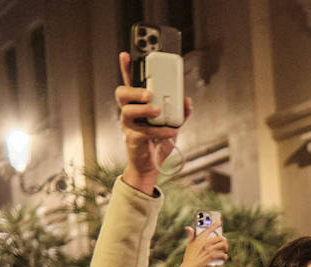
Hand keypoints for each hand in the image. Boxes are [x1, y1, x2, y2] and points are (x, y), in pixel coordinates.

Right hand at [115, 52, 192, 195]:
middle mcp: (130, 111)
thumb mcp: (173, 124)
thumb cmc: (158, 141)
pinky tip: (171, 132)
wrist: (152, 166)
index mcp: (138, 103)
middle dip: (134, 90)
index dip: (127, 68)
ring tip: (158, 111)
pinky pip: (144, 132)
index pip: (130, 82)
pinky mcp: (133, 139)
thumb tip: (188, 101)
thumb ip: (180, 112)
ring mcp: (129, 125)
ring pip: (128, 111)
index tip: (126, 55)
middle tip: (149, 93)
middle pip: (122, 93)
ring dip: (143, 109)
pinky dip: (159, 131)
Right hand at [180, 225, 228, 266]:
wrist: (189, 266)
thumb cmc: (189, 256)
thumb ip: (191, 235)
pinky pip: (222, 254)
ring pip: (223, 245)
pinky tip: (224, 257)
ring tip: (225, 251)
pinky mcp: (211, 256)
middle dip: (224, 241)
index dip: (215, 225)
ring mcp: (209, 249)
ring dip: (226, 248)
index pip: (209, 229)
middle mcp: (205, 242)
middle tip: (224, 245)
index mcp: (200, 238)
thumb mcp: (189, 244)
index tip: (220, 223)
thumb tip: (188, 227)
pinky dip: (225, 256)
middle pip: (220, 238)